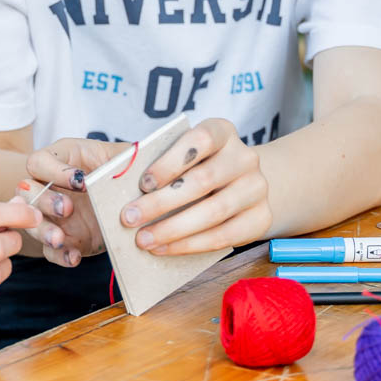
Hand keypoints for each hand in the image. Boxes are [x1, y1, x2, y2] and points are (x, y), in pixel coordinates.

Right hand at [22, 137, 129, 266]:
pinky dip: (60, 255)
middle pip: (27, 192)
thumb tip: (130, 160)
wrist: (131, 205)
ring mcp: (52, 216)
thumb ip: (123, 156)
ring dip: (43, 231)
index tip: (82, 181)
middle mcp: (49, 187)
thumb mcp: (123, 159)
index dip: (55, 171)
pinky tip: (73, 257)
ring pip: (32, 222)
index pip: (39, 162)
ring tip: (59, 239)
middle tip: (67, 209)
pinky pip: (50, 251)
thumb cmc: (121, 172)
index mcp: (60, 161)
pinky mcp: (63, 239)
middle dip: (45, 201)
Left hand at [118, 118, 270, 256]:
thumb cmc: (198, 168)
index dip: (170, 162)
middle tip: (128, 219)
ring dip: (173, 229)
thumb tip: (118, 184)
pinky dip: (190, 245)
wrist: (242, 184)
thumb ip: (159, 163)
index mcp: (223, 131)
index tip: (142, 183)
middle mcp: (246, 157)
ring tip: (143, 240)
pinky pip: (224, 236)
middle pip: (203, 180)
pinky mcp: (262, 219)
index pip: (200, 139)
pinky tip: (164, 249)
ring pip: (214, 212)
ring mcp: (257, 188)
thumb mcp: (182, 155)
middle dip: (161, 203)